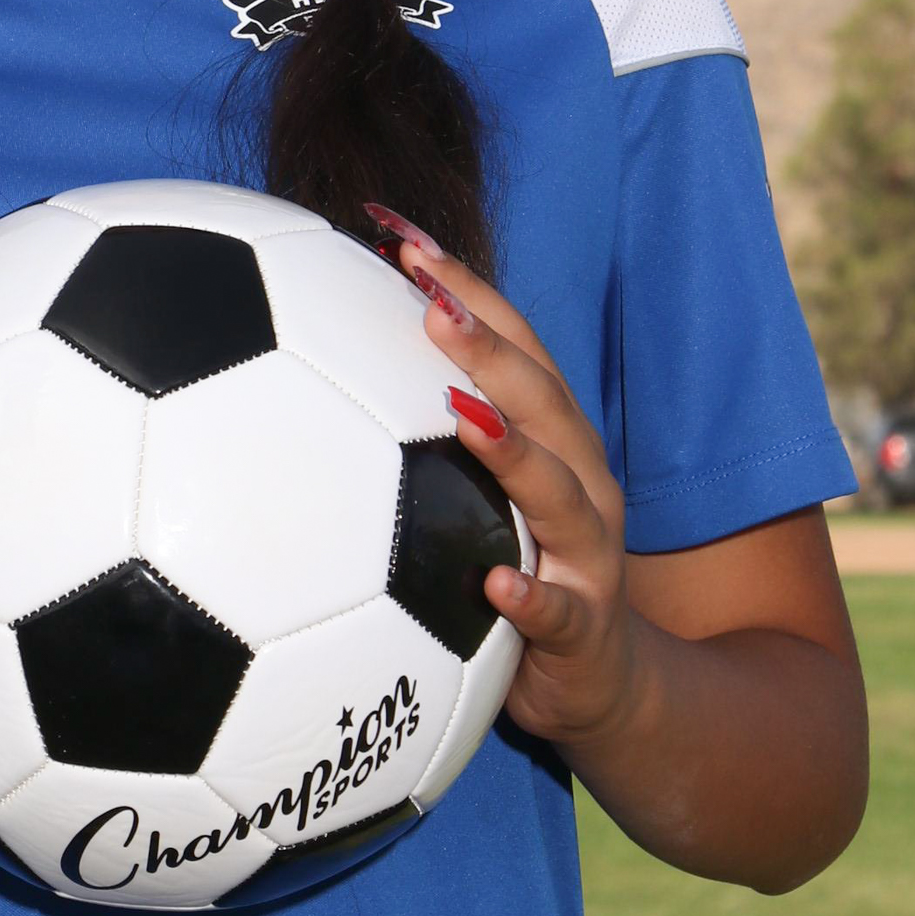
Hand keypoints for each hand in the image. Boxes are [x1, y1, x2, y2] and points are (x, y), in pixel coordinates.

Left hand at [367, 206, 644, 753]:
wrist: (608, 686)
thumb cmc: (517, 572)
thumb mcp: (470, 498)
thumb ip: (414, 434)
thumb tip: (306, 365)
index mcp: (547, 437)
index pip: (506, 340)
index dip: (458, 281)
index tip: (394, 229)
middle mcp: (577, 478)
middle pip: (539, 394)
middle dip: (486, 339)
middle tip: (425, 292)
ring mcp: (587, 553)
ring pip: (560, 490)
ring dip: (514, 449)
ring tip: (464, 415)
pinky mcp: (585, 628)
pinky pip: (558, 612)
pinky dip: (530, 598)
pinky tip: (493, 589)